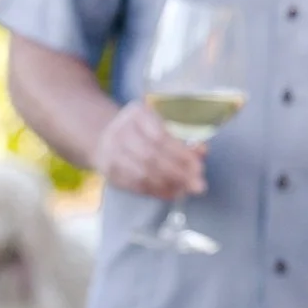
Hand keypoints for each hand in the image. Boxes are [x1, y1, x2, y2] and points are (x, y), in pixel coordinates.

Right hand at [91, 101, 206, 200]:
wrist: (105, 136)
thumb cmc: (143, 130)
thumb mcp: (161, 123)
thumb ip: (183, 136)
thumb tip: (202, 152)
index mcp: (137, 114)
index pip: (160, 136)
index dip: (181, 153)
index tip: (199, 165)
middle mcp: (120, 132)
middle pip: (151, 156)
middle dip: (178, 172)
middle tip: (198, 184)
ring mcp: (111, 153)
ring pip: (143, 173)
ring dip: (169, 184)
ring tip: (187, 189)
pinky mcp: (110, 172)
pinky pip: (135, 185)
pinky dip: (157, 191)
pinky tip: (173, 193)